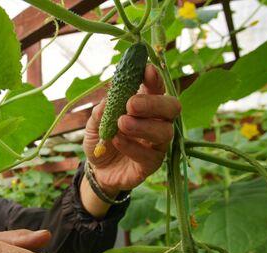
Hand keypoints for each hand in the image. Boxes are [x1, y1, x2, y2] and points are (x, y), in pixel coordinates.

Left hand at [83, 65, 180, 194]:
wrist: (97, 169)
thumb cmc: (101, 140)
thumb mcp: (95, 123)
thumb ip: (102, 110)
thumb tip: (109, 97)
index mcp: (145, 107)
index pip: (157, 89)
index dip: (154, 78)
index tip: (146, 70)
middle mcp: (157, 123)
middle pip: (172, 108)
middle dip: (153, 103)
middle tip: (131, 104)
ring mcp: (157, 144)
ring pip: (165, 132)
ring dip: (142, 126)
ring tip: (121, 123)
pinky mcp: (151, 164)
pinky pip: (150, 155)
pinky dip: (132, 146)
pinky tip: (117, 140)